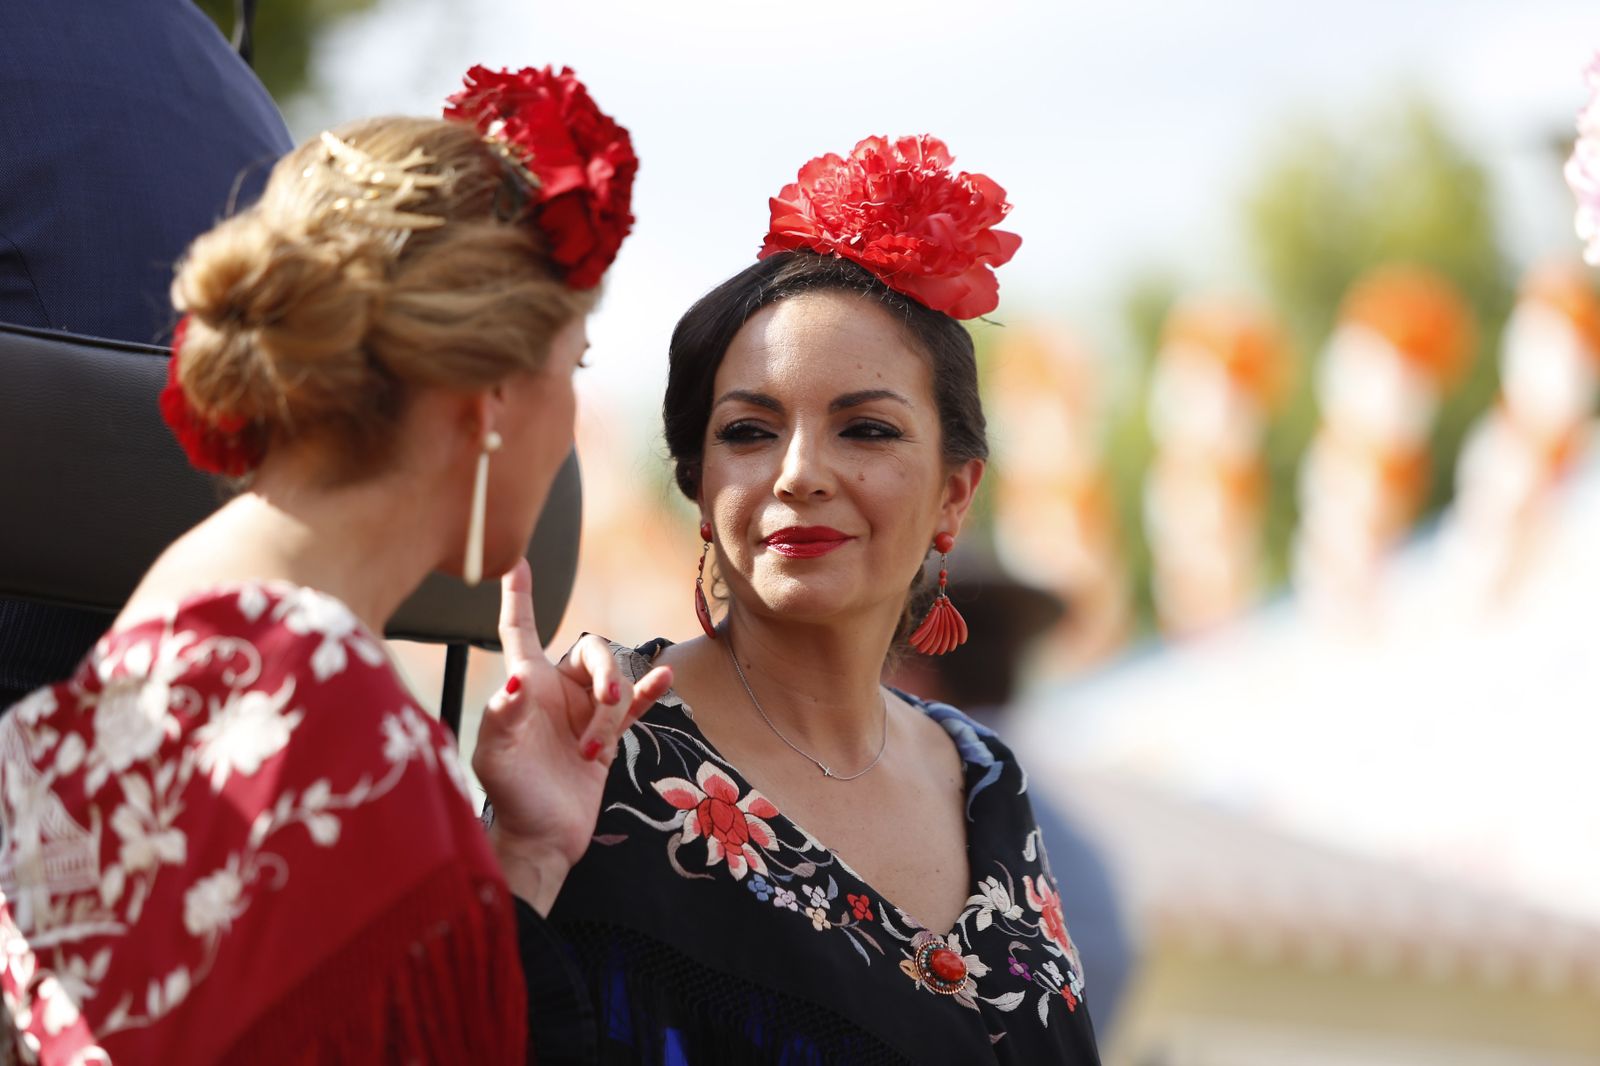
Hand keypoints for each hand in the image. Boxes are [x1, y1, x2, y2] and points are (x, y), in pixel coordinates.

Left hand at [471, 559, 671, 913]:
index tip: (515, 560)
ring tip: (594, 751)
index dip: (518, 596)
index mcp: (525, 685)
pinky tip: (665, 679)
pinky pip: (637, 701)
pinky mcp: (610, 733)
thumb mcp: (495, 757)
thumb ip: (503, 716)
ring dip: (614, 713)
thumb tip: (517, 683)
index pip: (520, 629)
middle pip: (592, 652)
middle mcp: (556, 690)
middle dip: (605, 679)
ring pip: (617, 682)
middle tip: (600, 719)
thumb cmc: (511, 796)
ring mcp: (585, 710)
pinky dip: (652, 689)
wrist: (544, 839)